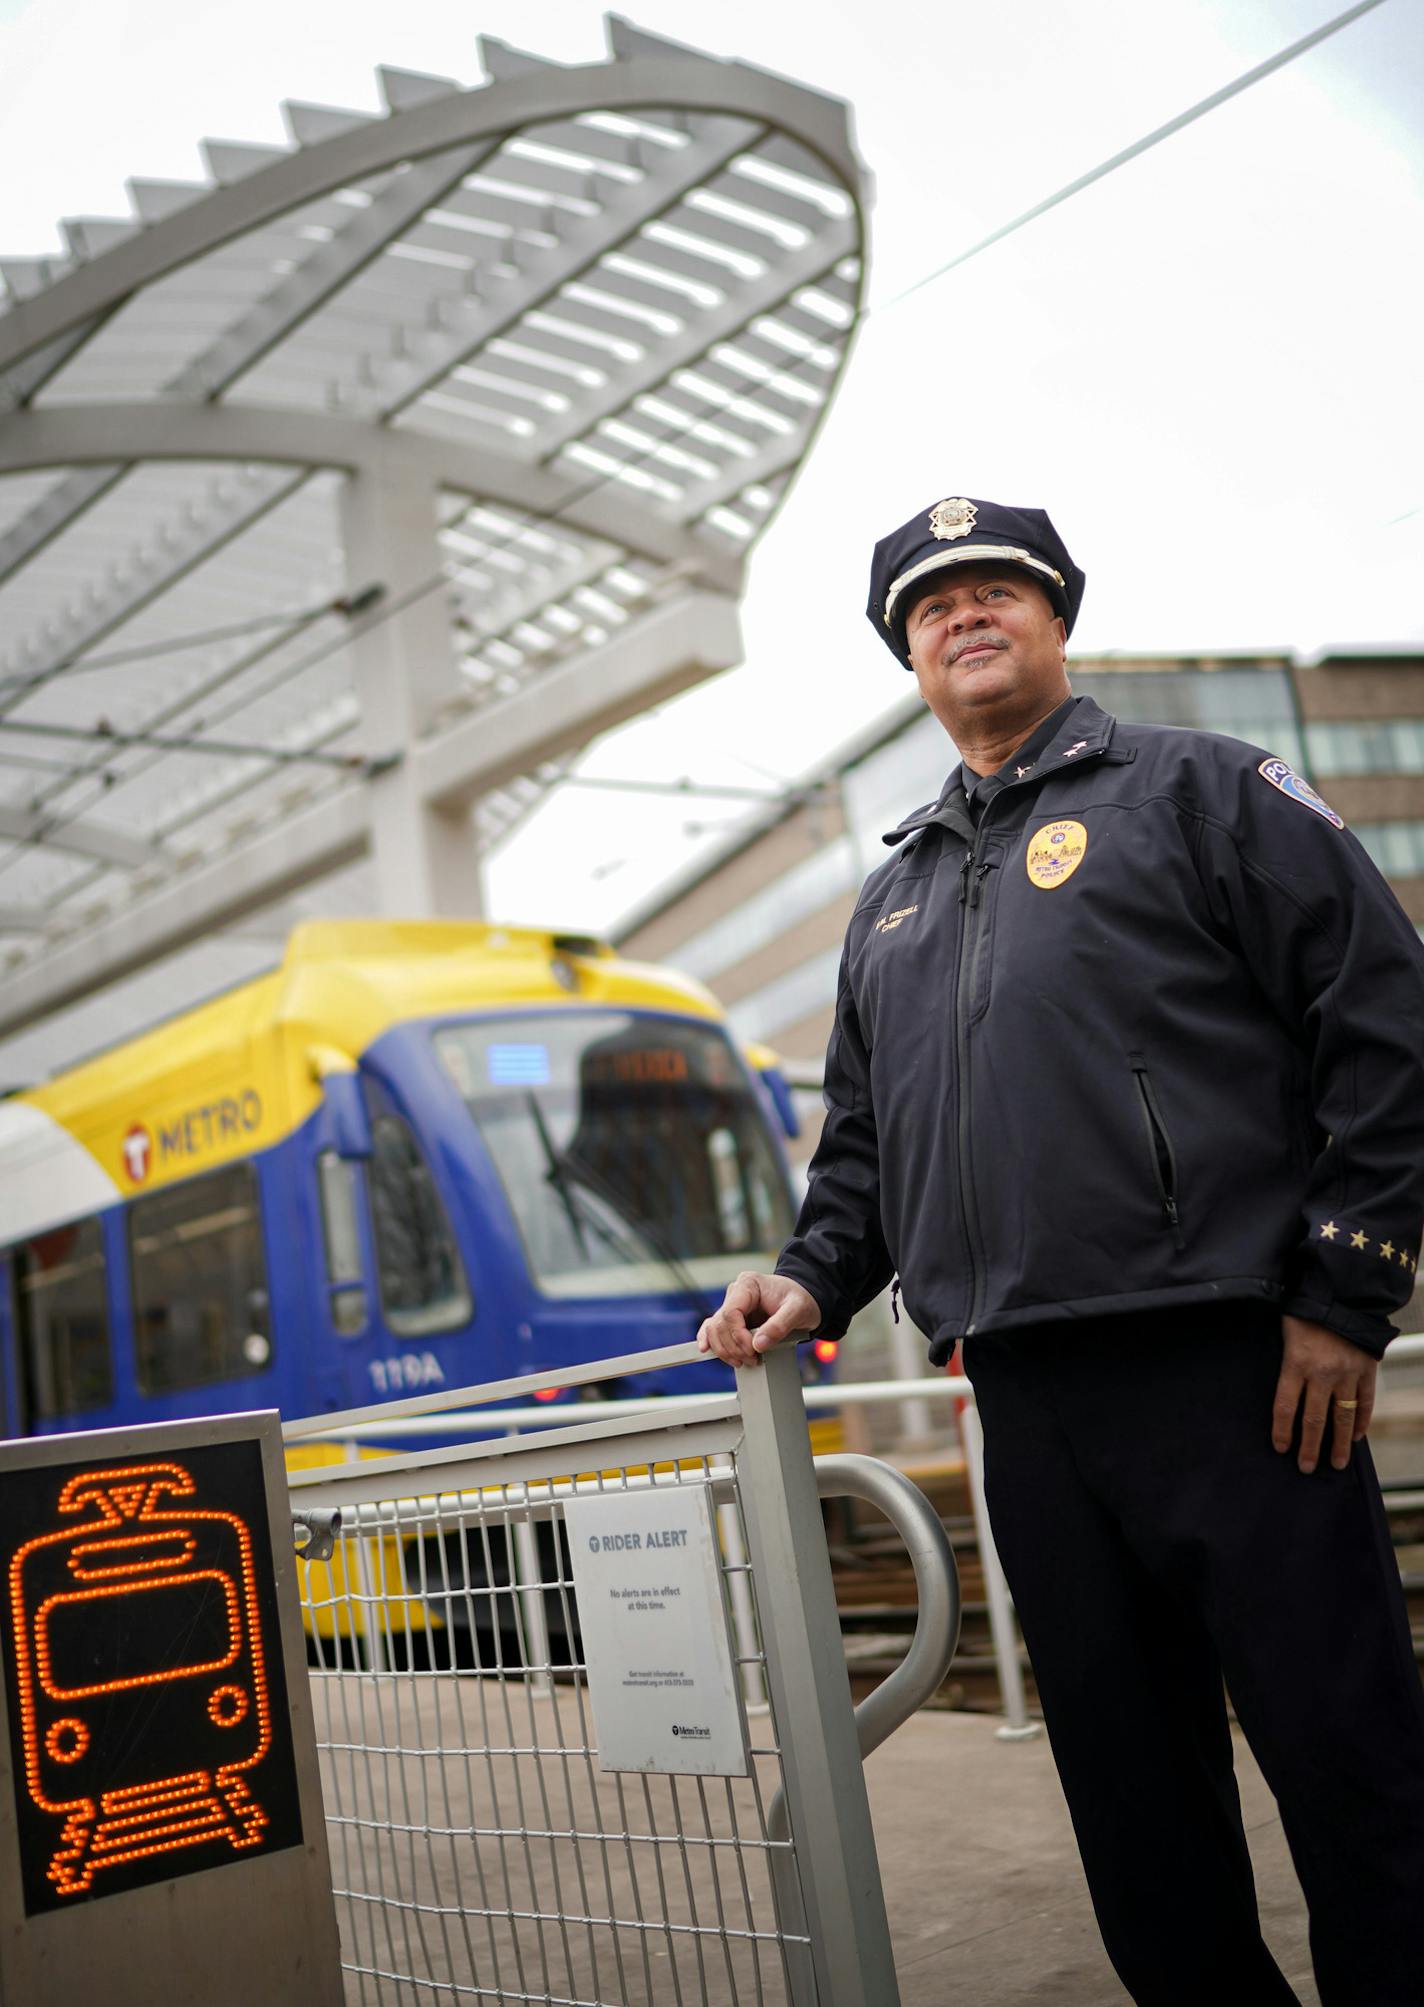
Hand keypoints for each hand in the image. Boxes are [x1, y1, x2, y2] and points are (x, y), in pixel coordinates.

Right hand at [696, 1273, 821, 1367]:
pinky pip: (713, 1329)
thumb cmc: (801, 1300)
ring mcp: (733, 1306)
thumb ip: (779, 1326)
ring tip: (744, 1360)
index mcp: (749, 1284)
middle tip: (752, 1359)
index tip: (752, 1351)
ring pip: (714, 1329)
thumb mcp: (797, 1310)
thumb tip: (758, 1344)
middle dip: (734, 1347)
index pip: (731, 1312)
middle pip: (720, 1324)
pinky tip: (706, 1351)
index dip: (738, 1336)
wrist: (805, 1300)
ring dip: (725, 1349)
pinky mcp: (733, 1319)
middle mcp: (736, 1293)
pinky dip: (711, 1341)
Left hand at [1271, 1314, 1376, 1473]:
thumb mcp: (1284, 1329)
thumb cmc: (1306, 1308)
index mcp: (1296, 1363)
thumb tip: (1278, 1384)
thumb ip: (1283, 1358)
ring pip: (1343, 1418)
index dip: (1282, 1430)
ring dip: (1340, 1444)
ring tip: (1337, 1463)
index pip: (1284, 1406)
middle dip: (1309, 1447)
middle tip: (1305, 1468)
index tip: (1280, 1448)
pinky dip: (1362, 1421)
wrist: (1344, 1292)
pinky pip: (1365, 1403)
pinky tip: (1357, 1436)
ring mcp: (1347, 1374)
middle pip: (1314, 1419)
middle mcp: (1322, 1373)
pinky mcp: (1366, 1371)